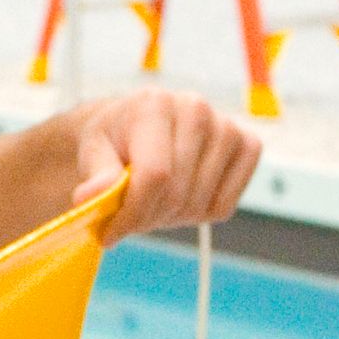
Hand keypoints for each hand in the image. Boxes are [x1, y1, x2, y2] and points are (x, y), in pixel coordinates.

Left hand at [70, 90, 261, 240]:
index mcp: (155, 104)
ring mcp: (226, 126)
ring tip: (153, 201)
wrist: (139, 124)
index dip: (133, 214)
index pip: (155, 176)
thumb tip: (90, 197)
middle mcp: (196, 109)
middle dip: (148, 218)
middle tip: (129, 216)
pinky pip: (224, 206)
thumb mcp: (93, 152)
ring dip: (172, 218)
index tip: (110, 233)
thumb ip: (95, 176)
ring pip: (200, 204)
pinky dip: (200, 214)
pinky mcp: (248, 145)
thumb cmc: (115, 139)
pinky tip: (182, 194)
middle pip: (178, 194)